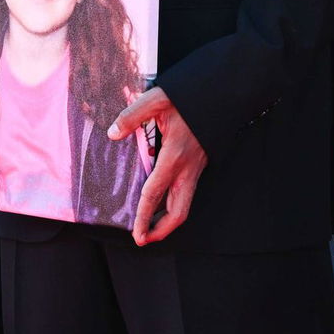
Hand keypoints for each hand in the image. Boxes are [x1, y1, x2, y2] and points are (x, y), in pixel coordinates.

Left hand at [109, 87, 207, 244]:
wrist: (221, 94)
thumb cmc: (189, 97)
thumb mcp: (157, 100)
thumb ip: (132, 116)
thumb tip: (113, 133)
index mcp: (174, 156)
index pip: (155, 194)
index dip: (144, 217)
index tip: (137, 234)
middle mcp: (188, 168)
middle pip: (179, 212)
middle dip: (161, 230)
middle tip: (143, 239)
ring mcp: (196, 167)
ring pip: (185, 204)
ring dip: (168, 219)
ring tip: (150, 226)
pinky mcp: (199, 164)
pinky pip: (187, 191)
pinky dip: (174, 203)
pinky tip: (161, 199)